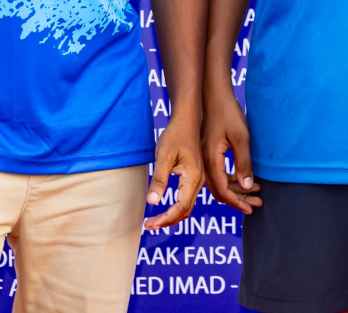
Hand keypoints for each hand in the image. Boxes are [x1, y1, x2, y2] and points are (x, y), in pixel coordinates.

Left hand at [144, 112, 203, 229]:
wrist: (187, 121)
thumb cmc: (175, 136)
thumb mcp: (164, 156)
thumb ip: (159, 180)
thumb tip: (152, 202)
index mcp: (193, 178)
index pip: (181, 207)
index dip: (165, 218)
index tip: (150, 224)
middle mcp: (199, 182)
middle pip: (185, 211)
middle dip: (167, 221)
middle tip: (149, 225)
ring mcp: (198, 180)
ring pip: (187, 207)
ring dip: (171, 216)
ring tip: (154, 221)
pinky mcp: (194, 178)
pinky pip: (187, 199)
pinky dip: (176, 209)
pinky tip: (164, 210)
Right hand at [203, 93, 261, 214]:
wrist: (213, 94)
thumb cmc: (227, 113)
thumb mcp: (240, 138)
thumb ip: (243, 163)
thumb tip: (247, 187)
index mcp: (210, 159)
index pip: (222, 190)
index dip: (237, 202)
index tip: (251, 208)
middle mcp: (203, 162)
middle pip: (219, 191)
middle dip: (238, 200)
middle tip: (257, 203)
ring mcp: (204, 157)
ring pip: (218, 183)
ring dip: (236, 191)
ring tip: (256, 192)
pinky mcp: (207, 152)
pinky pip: (217, 174)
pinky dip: (230, 180)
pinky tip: (243, 180)